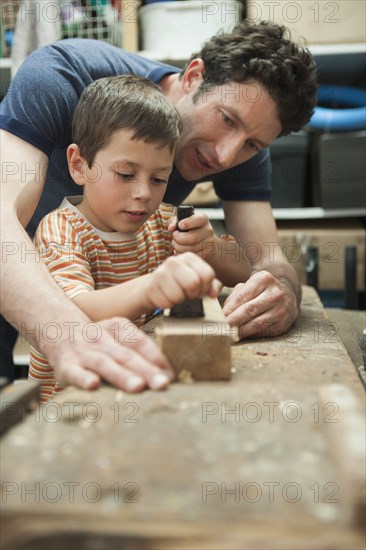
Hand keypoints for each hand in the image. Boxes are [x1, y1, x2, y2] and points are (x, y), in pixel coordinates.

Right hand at [52, 317, 174, 391]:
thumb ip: (139, 354)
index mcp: (117, 327)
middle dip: (146, 370)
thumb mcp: (116, 338)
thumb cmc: (96, 342)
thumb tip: (167, 376)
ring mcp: (84, 352)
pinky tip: (93, 386)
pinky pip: (75, 373)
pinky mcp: (66, 366)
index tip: (171, 375)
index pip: (140, 342)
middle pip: (126, 354)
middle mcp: (102, 338)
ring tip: (138, 386)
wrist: (56, 330)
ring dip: (121, 375)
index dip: (156, 358)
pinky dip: (83, 379)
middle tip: (162, 384)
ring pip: (105, 364)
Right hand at [145, 252, 221, 308]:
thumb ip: (211, 286)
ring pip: (179, 295)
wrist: (153, 289)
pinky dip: (168, 304)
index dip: (205, 288)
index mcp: (189, 258)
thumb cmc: (179, 285)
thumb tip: (213, 294)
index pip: (207, 275)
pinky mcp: (151, 286)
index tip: (198, 290)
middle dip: (192, 294)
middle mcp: (175, 261)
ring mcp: (161, 272)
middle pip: (193, 283)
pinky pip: (167, 303)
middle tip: (186, 293)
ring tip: (175, 295)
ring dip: (179, 300)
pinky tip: (165, 297)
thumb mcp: (198, 283)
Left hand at [168, 213, 214, 257]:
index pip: (199, 220)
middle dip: (178, 239)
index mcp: (203, 219)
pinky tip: (182, 250)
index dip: (188, 223)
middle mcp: (208, 230)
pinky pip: (190, 256)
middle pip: (191, 239)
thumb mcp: (183, 222)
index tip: (180, 225)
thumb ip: (174, 222)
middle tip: (174, 237)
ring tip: (177, 244)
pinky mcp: (207, 254)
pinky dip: (182, 254)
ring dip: (178, 248)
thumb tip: (171, 228)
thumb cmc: (191, 230)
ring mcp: (209, 244)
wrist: (206, 242)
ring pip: (189, 249)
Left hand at [222, 270, 299, 338]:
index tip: (221, 315)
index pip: (242, 296)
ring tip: (230, 332)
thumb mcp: (249, 283)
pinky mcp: (284, 324)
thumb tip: (224, 312)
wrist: (287, 294)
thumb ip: (235, 294)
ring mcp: (281, 309)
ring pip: (257, 324)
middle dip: (234, 320)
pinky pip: (264, 332)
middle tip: (223, 326)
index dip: (230, 308)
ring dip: (241, 330)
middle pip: (249, 310)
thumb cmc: (261, 290)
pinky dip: (251, 334)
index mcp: (264, 279)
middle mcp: (275, 294)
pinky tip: (243, 334)